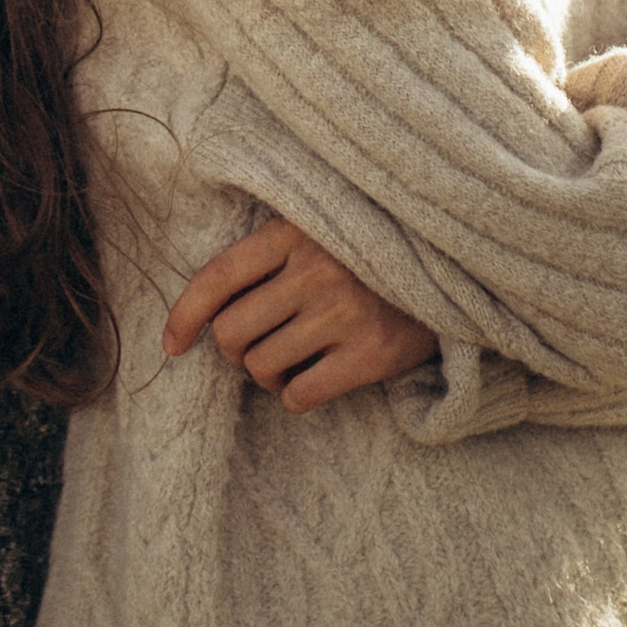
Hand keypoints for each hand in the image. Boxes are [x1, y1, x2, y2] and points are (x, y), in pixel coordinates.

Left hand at [163, 217, 439, 412]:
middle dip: (235, 351)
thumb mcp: (318, 231)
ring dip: (268, 375)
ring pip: (261, 368)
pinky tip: (318, 378)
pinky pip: (298, 396)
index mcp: (294, 232)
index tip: (171, 345)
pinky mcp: (371, 355)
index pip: (217, 277)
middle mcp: (316, 271)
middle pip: (230, 334)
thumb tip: (202, 313)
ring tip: (295, 359)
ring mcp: (345, 313)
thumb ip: (268, 255)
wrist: (454, 271)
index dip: (184, 315)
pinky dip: (297, 396)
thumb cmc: (369, 255)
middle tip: (259, 346)